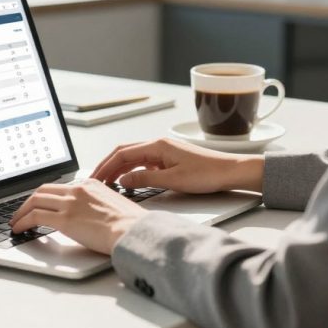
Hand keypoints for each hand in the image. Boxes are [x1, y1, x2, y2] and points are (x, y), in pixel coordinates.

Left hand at [9, 178, 148, 254]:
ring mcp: (70, 203)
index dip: (44, 196)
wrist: (133, 230)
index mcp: (90, 184)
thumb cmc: (130, 224)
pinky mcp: (64, 219)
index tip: (38, 204)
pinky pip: (35, 216)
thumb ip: (96, 205)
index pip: (60, 187)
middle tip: (21, 212)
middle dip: (28, 202)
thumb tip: (86, 217)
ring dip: (21, 212)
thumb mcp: (113, 205)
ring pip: (35, 201)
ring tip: (16, 222)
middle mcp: (78, 190)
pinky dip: (23, 222)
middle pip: (43, 190)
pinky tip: (19, 229)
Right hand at [91, 137, 264, 193]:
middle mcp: (159, 145)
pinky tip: (130, 182)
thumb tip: (124, 180)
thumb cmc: (208, 174)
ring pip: (134, 158)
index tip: (96, 178)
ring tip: (108, 183)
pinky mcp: (170, 159)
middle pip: (125, 153)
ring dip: (119, 169)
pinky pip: (145, 163)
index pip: (123, 153)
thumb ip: (146, 180)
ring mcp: (164, 152)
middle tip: (96, 180)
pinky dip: (133, 171)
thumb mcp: (174, 181)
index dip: (106, 166)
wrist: (231, 171)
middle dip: (108, 166)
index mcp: (158, 146)